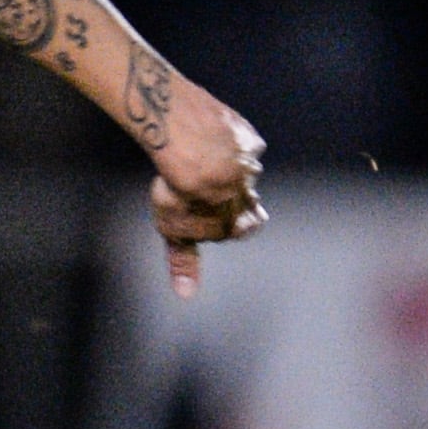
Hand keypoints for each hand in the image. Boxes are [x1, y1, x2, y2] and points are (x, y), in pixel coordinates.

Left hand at [150, 91, 266, 297]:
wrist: (192, 143)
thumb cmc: (183, 190)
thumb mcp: (175, 230)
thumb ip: (184, 260)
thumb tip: (186, 294)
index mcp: (239, 218)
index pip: (243, 229)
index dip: (227, 225)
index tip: (214, 219)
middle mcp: (251, 191)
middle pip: (250, 199)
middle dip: (233, 197)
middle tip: (211, 190)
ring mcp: (251, 161)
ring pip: (245, 168)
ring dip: (228, 167)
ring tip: (202, 161)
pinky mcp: (246, 134)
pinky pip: (239, 139)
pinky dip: (226, 140)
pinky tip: (206, 137)